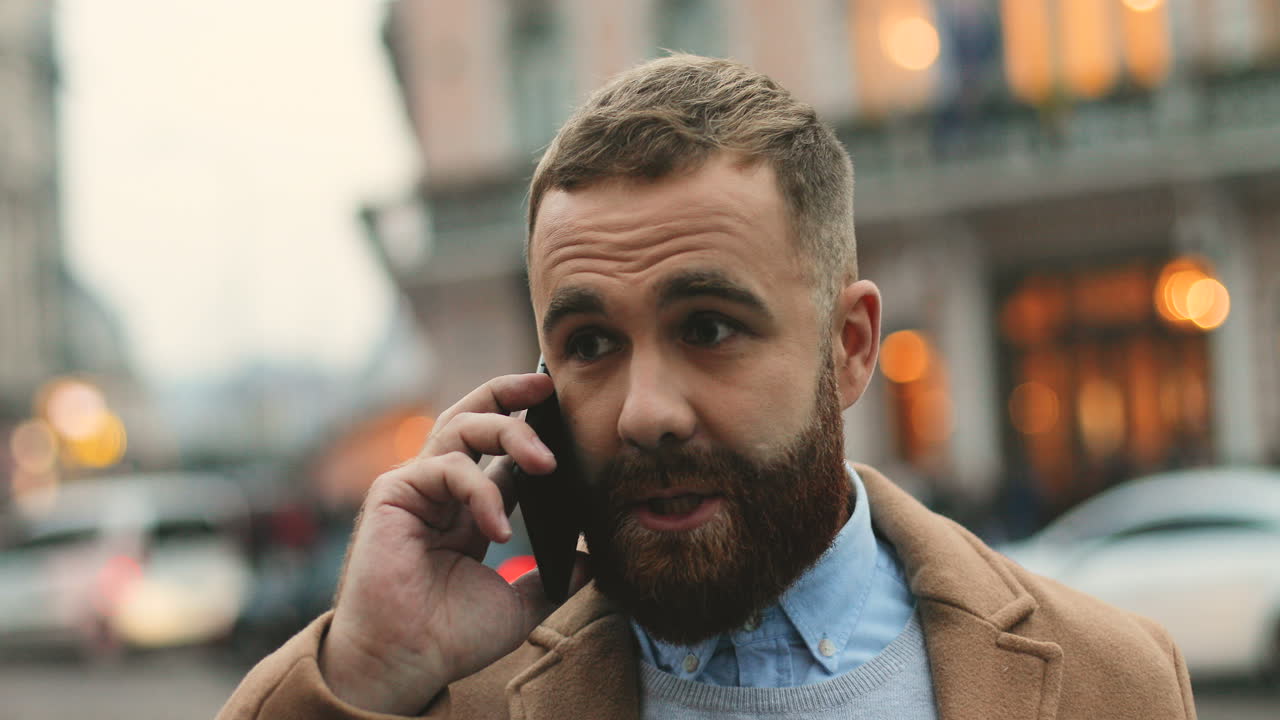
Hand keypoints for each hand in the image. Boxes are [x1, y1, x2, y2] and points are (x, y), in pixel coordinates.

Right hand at [318, 373, 573, 714]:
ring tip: (546, 463)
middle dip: (510, 391)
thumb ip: (554, 576)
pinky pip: (446, 467)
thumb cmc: (449, 637)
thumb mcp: (521, 603)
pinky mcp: (394, 494)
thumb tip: (592, 558)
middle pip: (473, 415)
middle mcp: (440, 488)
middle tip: (548, 384)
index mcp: (468, 506)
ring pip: (461, 425)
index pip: (499, 449)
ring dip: (509, 432)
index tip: (566, 408)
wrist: (405, 665)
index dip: (531, 423)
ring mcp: (415, 487)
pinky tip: (497, 527)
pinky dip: (480, 491)